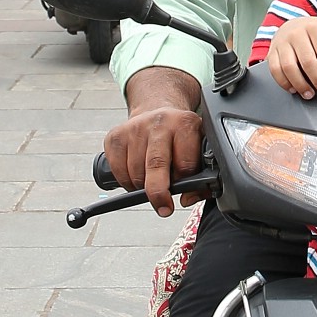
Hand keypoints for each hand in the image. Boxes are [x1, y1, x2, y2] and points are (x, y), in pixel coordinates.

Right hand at [103, 71, 206, 215]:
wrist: (156, 108)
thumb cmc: (178, 135)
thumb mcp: (198, 148)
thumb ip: (201, 176)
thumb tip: (188, 198)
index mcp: (185, 124)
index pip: (185, 164)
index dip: (184, 183)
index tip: (184, 192)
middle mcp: (159, 122)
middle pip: (156, 165)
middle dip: (159, 193)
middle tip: (163, 207)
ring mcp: (134, 128)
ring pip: (136, 173)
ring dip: (143, 187)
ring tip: (152, 180)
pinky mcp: (116, 136)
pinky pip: (119, 172)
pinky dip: (127, 182)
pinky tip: (137, 175)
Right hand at [264, 16, 316, 98]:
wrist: (291, 26)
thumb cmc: (314, 32)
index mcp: (314, 27)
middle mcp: (296, 34)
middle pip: (307, 62)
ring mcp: (282, 43)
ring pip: (289, 67)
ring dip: (301, 84)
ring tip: (310, 94)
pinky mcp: (272, 53)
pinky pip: (275, 70)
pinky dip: (284, 83)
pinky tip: (294, 89)